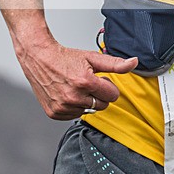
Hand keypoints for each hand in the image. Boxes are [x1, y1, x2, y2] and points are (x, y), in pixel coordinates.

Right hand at [17, 39, 137, 120]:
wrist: (39, 58)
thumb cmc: (65, 58)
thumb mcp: (93, 58)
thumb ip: (115, 64)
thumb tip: (134, 63)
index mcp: (85, 82)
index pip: (113, 95)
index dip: (108, 86)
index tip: (99, 79)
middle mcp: (73, 96)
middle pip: (102, 105)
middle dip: (99, 94)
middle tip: (86, 83)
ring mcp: (62, 107)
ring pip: (89, 110)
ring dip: (86, 100)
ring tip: (75, 87)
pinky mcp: (54, 113)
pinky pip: (75, 115)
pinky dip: (74, 107)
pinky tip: (67, 94)